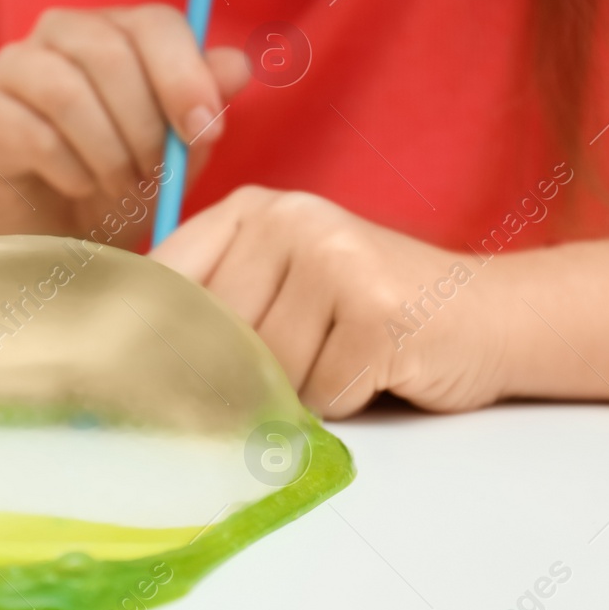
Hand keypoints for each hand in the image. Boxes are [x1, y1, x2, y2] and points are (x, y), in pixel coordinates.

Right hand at [0, 4, 249, 243]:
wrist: (61, 237)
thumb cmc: (123, 182)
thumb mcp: (178, 148)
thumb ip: (205, 102)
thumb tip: (239, 65)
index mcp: (117, 28)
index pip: (155, 23)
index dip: (185, 75)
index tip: (206, 131)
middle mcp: (61, 32)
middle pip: (111, 54)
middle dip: (145, 127)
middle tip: (153, 175)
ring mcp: (15, 69)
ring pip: (70, 95)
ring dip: (109, 154)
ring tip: (120, 186)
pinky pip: (38, 137)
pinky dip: (74, 174)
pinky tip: (80, 188)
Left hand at [151, 187, 511, 417]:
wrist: (490, 314)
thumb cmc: (372, 312)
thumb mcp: (283, 286)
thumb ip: (215, 309)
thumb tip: (130, 370)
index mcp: (251, 209)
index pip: (162, 277)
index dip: (138, 336)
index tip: (118, 380)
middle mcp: (290, 219)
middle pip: (214, 334)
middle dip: (239, 375)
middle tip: (283, 373)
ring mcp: (335, 258)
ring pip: (267, 371)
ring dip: (299, 391)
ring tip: (340, 358)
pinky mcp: (378, 310)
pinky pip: (322, 394)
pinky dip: (345, 400)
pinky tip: (375, 366)